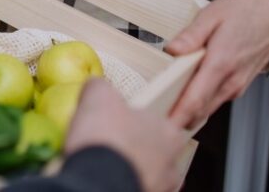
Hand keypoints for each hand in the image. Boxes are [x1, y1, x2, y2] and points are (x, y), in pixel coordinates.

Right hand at [66, 79, 185, 191]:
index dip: (136, 121)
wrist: (99, 183)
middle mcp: (172, 163)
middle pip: (154, 151)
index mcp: (169, 133)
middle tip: (110, 144)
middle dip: (135, 148)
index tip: (118, 123)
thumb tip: (96, 86)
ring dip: (130, 169)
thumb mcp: (98, 96)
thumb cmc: (107, 136)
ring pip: (147, 175)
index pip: (160, 122)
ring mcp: (162, 188)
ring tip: (105, 165)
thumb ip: (100, 87)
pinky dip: (122, 184)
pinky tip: (104, 180)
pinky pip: (135, 187)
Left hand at [166, 0, 268, 128]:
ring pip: (208, 107)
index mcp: (221, 63)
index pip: (196, 99)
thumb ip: (191, 35)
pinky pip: (215, 100)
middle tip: (152, 115)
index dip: (177, 114)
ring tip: (162, 105)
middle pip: (200, 109)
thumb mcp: (212, 15)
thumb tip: (172, 49)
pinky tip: (184, 93)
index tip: (160, 122)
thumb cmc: (243, 13)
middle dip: (177, 116)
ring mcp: (236, 85)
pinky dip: (199, 102)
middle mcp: (230, 80)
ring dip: (188, 110)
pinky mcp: (238, 85)